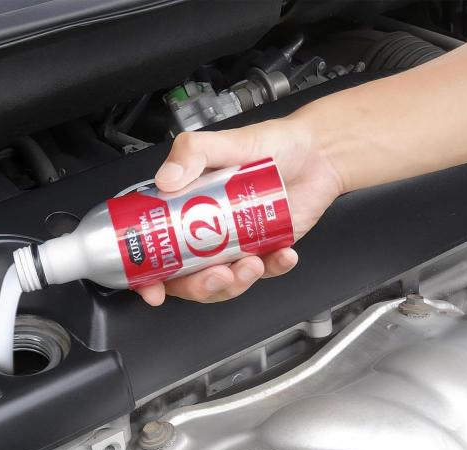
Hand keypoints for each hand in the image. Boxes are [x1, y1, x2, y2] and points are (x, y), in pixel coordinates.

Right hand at [136, 116, 344, 304]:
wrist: (317, 152)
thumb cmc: (270, 145)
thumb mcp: (226, 142)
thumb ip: (191, 153)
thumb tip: (166, 180)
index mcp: (184, 208)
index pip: (156, 249)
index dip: (149, 275)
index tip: (153, 290)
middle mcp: (205, 232)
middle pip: (188, 277)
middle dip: (200, 286)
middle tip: (217, 274)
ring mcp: (234, 244)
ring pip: (224, 283)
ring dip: (236, 283)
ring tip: (253, 263)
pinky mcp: (264, 250)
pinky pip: (264, 273)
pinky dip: (274, 269)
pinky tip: (283, 254)